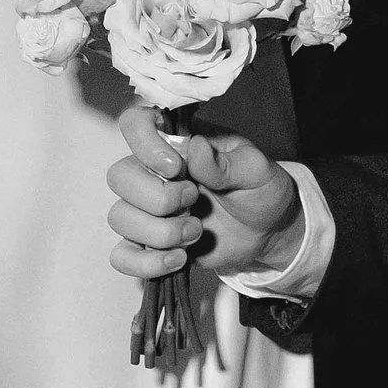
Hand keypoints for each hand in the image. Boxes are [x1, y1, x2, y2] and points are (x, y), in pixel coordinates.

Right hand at [108, 109, 303, 281]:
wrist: (268, 231)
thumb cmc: (259, 190)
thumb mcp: (256, 170)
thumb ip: (226, 162)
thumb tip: (196, 147)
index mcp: (176, 144)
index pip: (134, 124)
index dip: (144, 144)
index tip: (177, 168)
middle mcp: (154, 173)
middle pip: (119, 176)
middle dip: (158, 198)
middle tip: (195, 202)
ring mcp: (148, 210)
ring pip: (119, 218)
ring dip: (160, 233)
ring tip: (196, 232)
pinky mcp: (150, 244)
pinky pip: (122, 256)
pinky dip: (145, 263)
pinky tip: (178, 259)